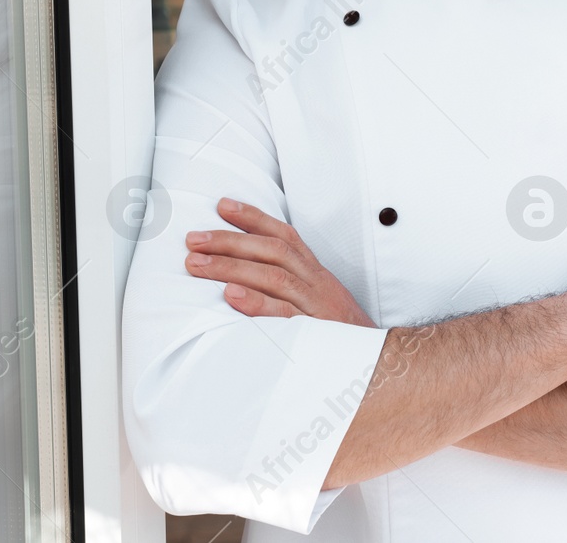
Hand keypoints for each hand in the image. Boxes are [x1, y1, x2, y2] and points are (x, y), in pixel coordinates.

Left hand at [184, 198, 374, 326]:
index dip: (254, 218)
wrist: (373, 361)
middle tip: (194, 240)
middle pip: (274, 251)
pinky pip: (284, 314)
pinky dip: (257, 303)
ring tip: (198, 264)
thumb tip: (241, 274)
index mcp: (315, 273)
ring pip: (274, 276)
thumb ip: (288, 283)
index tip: (222, 206)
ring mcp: (315, 306)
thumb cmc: (337, 331)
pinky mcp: (313, 332)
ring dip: (232, 267)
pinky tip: (231, 296)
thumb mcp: (318, 299)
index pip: (285, 235)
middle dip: (231, 241)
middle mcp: (316, 283)